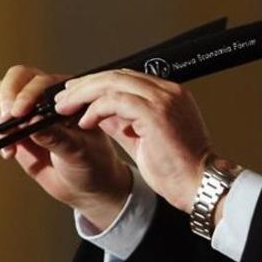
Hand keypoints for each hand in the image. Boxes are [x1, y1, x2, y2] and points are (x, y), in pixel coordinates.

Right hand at [0, 65, 131, 228]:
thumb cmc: (93, 164)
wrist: (86, 188)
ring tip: (6, 138)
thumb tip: (32, 123)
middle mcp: (47, 98)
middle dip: (7, 97)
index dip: (27, 93)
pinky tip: (9, 152)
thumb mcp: (79, 151)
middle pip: (16, 78)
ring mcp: (30, 112)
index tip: (20, 113)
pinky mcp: (17, 130)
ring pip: (1, 95)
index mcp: (68, 94)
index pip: (41, 81)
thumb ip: (56, 137)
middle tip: (5, 120)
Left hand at [54, 69, 211, 212]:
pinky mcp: (155, 112)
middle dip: (84, 85)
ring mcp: (163, 99)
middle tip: (62, 98)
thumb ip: (121, 121)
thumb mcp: (141, 138)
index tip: (75, 94)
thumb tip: (94, 112)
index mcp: (168, 94)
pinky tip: (83, 122)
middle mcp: (168, 91)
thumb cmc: (175, 169)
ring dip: (84, 94)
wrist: (200, 186)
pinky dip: (95, 109)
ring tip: (64, 108)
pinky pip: (115, 101)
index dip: (96, 84)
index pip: (126, 78)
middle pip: (116, 75)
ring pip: (112, 83)